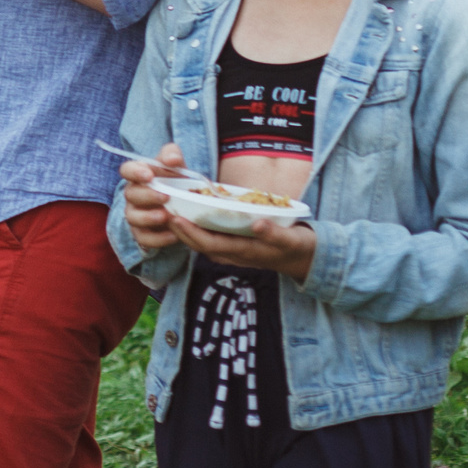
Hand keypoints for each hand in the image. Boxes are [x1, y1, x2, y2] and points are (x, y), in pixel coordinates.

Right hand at [119, 146, 190, 250]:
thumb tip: (172, 159)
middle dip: (147, 195)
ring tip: (166, 217)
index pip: (126, 169)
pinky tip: (173, 236)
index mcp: (138, 175)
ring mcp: (135, 214)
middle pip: (130, 194)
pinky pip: (143, 238)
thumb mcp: (177, 167)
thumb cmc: (176, 182)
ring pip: (132, 217)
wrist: (185, 207)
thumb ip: (173, 156)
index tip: (149, 175)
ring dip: (148, 217)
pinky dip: (157, 239)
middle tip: (166, 197)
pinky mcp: (142, 233)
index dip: (134, 172)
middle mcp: (132, 195)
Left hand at [169, 210, 319, 280]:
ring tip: (169, 209)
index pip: (208, 244)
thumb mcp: (290, 239)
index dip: (189, 232)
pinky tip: (189, 214)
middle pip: (198, 244)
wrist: (306, 259)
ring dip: (185, 228)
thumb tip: (256, 224)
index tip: (174, 216)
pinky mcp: (235, 246)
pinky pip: (210, 238)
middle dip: (178, 229)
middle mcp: (233, 254)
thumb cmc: (298, 247)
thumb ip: (274, 233)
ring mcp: (233, 252)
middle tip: (161, 208)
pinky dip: (197, 228)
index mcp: (243, 252)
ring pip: (202, 241)